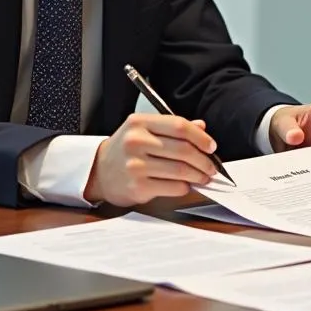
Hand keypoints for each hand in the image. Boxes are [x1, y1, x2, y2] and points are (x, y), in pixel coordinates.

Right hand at [83, 114, 218, 205]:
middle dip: (204, 160)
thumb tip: (201, 127)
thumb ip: (172, 127)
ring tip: (204, 177)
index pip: (179, 126)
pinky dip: (185, 187)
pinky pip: (172, 187)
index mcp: (139, 122)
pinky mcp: (137, 187)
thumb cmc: (125, 149)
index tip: (211, 146)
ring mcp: (135, 165)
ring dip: (198, 175)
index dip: (200, 137)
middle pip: (183, 150)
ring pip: (180, 170)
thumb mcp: (144, 130)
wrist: (98, 172)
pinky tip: (186, 185)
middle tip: (212, 167)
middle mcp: (136, 142)